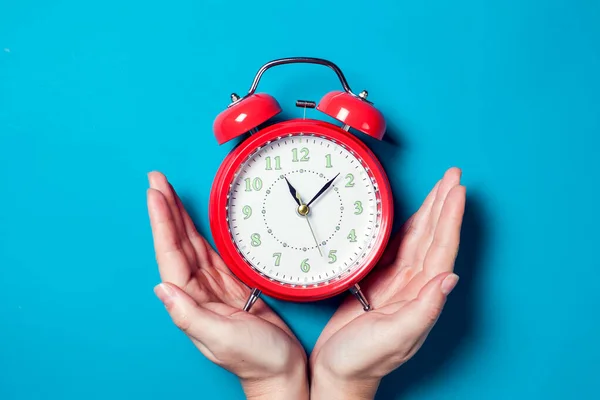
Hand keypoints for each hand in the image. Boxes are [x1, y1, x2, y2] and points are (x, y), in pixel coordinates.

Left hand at [147, 171, 308, 399]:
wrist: (281, 370)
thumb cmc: (255, 359)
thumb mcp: (222, 338)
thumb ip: (190, 314)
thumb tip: (160, 288)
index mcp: (191, 301)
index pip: (171, 254)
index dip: (163, 223)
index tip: (155, 195)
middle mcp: (198, 290)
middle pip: (177, 242)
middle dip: (166, 210)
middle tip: (156, 180)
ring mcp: (214, 286)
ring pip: (192, 243)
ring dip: (180, 217)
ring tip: (168, 191)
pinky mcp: (232, 284)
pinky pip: (212, 251)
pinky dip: (202, 231)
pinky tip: (196, 219)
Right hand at [309, 167, 465, 399]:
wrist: (339, 371)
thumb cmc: (363, 360)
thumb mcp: (394, 337)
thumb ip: (422, 309)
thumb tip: (448, 279)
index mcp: (421, 295)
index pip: (441, 248)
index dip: (450, 217)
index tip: (456, 190)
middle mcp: (414, 286)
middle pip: (434, 236)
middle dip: (444, 204)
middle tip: (453, 176)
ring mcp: (398, 283)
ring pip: (419, 238)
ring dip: (431, 211)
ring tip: (440, 187)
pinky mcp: (379, 282)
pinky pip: (397, 247)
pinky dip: (407, 227)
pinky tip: (411, 216)